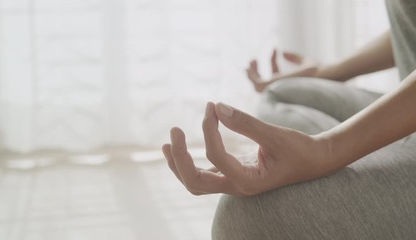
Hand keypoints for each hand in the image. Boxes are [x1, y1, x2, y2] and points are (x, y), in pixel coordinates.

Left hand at [162, 102, 335, 195]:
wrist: (314, 162)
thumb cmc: (299, 150)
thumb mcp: (275, 135)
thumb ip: (246, 122)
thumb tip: (216, 106)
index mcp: (249, 182)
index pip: (216, 157)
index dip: (209, 130)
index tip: (211, 107)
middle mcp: (237, 187)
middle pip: (195, 182)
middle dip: (180, 158)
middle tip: (174, 131)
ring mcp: (233, 183)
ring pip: (195, 183)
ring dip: (179, 164)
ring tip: (169, 143)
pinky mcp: (233, 175)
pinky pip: (204, 174)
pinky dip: (189, 162)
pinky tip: (181, 148)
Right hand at [246, 49, 318, 92]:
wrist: (319, 76)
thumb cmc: (318, 72)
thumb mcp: (305, 62)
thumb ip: (294, 58)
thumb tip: (283, 51)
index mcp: (287, 84)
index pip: (276, 72)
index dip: (273, 59)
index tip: (275, 48)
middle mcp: (281, 88)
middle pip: (264, 80)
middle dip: (257, 71)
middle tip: (253, 59)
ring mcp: (276, 88)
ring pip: (258, 84)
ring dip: (252, 73)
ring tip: (250, 61)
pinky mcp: (272, 87)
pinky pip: (256, 82)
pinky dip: (251, 75)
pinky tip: (249, 66)